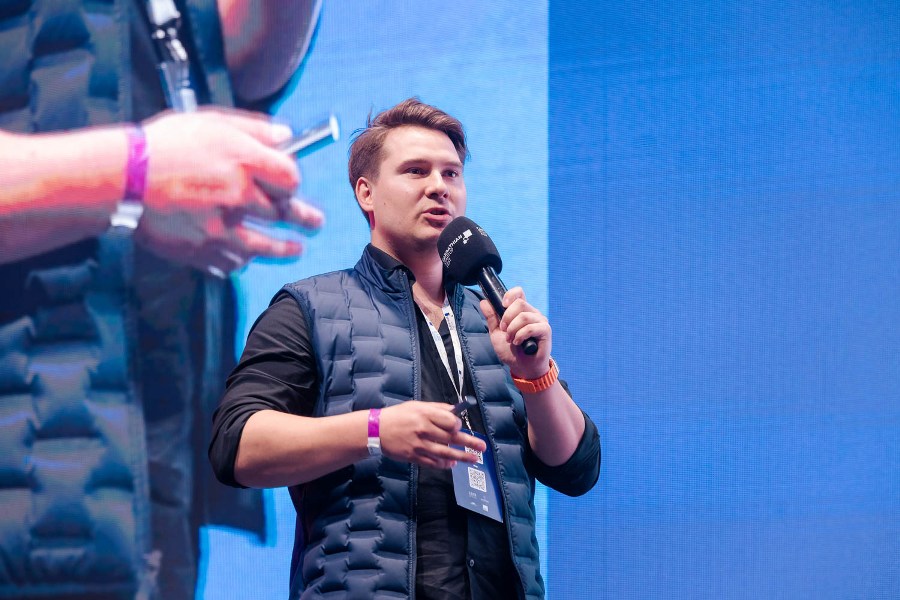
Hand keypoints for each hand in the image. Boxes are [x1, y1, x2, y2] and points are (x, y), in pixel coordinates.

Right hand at [136, 108, 324, 272]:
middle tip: (316, 223)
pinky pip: (231, 263)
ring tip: (297, 249)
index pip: (291, 178)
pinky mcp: (201, 250)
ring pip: (265, 246)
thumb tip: (287, 137)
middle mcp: (239, 197)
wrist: (119, 179)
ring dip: (286, 249)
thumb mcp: (210, 122)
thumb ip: (254, 128)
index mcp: (244, 162)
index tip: (291, 184)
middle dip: (305, 218)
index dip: (293, 181)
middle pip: (284, 213)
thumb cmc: (162, 145)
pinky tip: (247, 259)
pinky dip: (241, 261)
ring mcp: (221, 228)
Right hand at [378, 401, 485, 468]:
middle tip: (482, 447)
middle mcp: (423, 429)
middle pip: (451, 437)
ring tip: (473, 459)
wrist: (376, 430)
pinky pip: (433, 462)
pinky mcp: (413, 456)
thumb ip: (437, 408)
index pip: (449, 420)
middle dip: (469, 442)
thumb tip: (456, 410)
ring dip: (461, 457)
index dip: (458, 424)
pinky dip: (444, 464)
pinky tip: (452, 464)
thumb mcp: (416, 406)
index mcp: (424, 413)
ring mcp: (418, 444)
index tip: (459, 427)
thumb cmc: (399, 416)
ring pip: (444, 453)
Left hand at [480, 287, 552, 378]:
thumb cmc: (511, 351)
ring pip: (524, 316)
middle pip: (519, 303)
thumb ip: (491, 317)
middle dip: (507, 318)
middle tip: (504, 330)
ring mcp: (540, 321)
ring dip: (512, 329)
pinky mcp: (545, 330)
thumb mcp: (496, 333)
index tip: (502, 305)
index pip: (519, 293)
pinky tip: (518, 342)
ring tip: (510, 340)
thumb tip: (484, 301)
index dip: (510, 295)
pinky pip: (531, 327)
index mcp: (521, 311)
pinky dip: (521, 335)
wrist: (521, 368)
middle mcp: (532, 313)